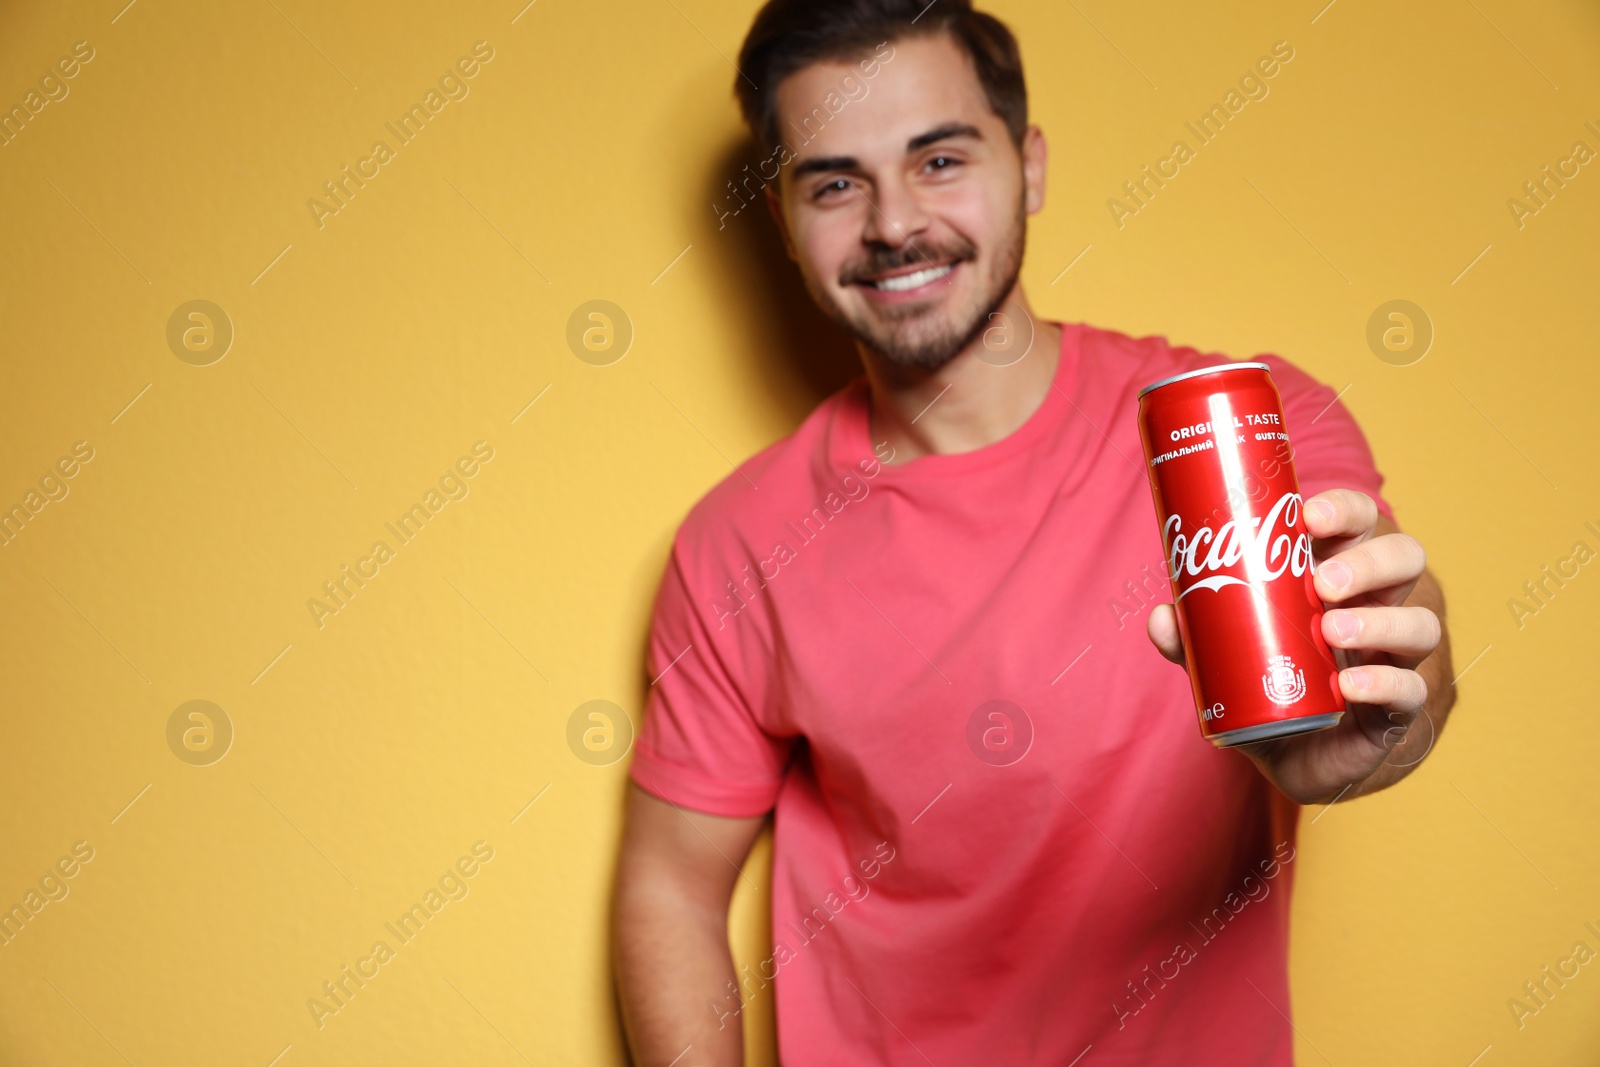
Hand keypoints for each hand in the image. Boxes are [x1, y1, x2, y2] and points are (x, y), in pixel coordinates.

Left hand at [1146, 488, 1442, 803]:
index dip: (1343, 511)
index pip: (1359, 523)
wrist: (1298, 758)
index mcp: (1340, 574)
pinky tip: (1349, 685)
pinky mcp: (1399, 708)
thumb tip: (1162, 617)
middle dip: (1368, 562)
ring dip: (1378, 622)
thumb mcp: (1226, 656)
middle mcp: (1379, 606)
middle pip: (1404, 558)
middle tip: (1322, 582)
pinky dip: (1383, 682)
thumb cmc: (1270, 683)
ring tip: (1330, 630)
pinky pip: (1410, 689)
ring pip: (1420, 623)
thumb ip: (1195, 637)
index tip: (1307, 516)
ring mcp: (1396, 656)